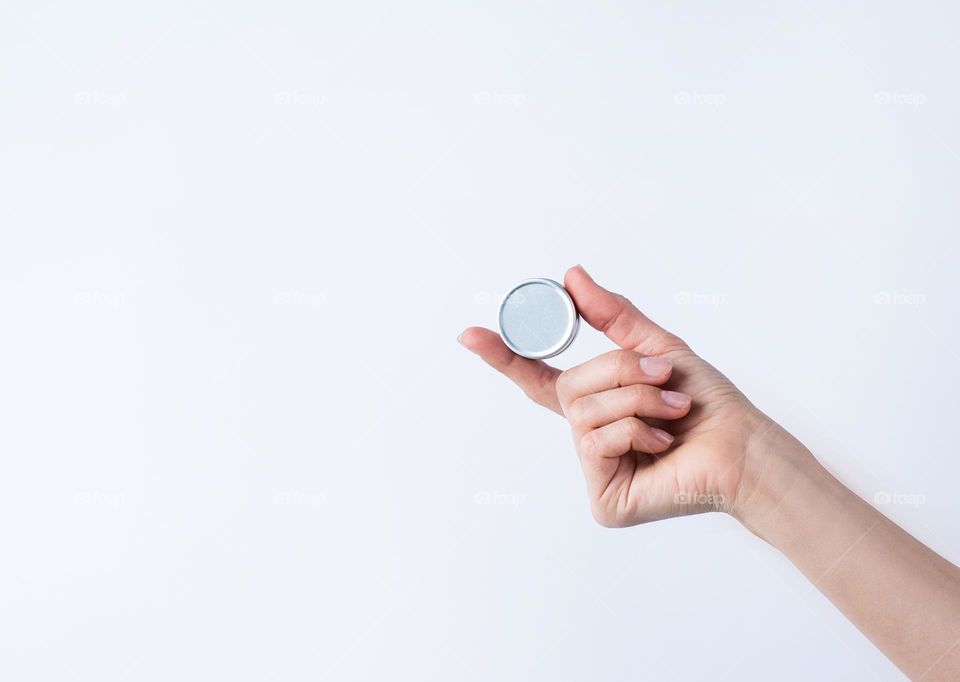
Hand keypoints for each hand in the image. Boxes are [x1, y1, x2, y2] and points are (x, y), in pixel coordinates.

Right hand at [460, 265, 784, 526]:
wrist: (743, 447)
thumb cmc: (709, 404)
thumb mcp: (657, 347)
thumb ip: (611, 315)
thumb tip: (571, 275)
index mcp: (598, 403)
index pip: (539, 378)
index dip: (505, 356)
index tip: (470, 334)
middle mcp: (590, 435)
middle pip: (569, 387)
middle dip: (619, 372)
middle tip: (663, 376)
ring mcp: (596, 468)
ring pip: (583, 412)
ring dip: (636, 400)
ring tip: (672, 411)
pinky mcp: (603, 499)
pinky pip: (595, 443)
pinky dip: (635, 431)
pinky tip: (661, 443)